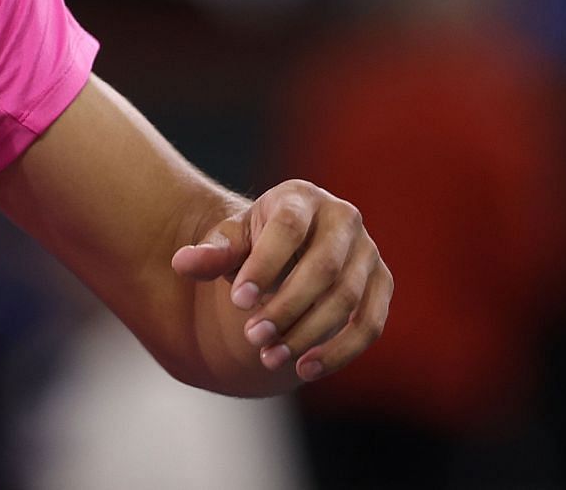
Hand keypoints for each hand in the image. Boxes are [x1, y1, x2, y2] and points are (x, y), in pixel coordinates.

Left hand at [170, 180, 391, 382]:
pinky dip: (339, 351)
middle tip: (252, 337)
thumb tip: (182, 263)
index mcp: (301, 197)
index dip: (264, 265)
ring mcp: (368, 252)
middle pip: (323, 267)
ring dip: (308, 333)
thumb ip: (210, 253)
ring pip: (347, 299)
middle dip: (286, 306)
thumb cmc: (253, 244)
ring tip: (268, 356)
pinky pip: (370, 324)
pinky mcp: (382, 285)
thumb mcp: (229, 242)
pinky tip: (303, 369)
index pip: (288, 228)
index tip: (237, 301)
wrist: (288, 251)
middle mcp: (344, 218)